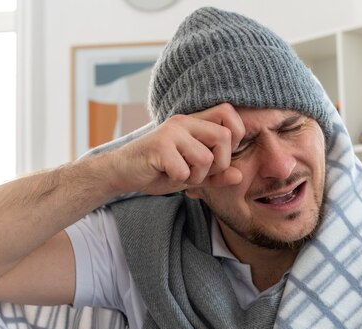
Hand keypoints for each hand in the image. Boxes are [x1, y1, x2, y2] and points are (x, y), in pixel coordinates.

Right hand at [107, 103, 244, 195]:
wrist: (120, 172)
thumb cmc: (157, 171)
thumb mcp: (191, 174)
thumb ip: (216, 175)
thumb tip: (240, 176)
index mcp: (194, 122)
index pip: (228, 113)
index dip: (234, 137)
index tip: (219, 157)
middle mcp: (184, 121)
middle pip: (224, 136)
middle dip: (219, 163)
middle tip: (200, 172)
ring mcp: (171, 132)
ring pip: (206, 158)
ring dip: (195, 176)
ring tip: (178, 174)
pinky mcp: (159, 146)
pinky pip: (184, 171)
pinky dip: (177, 180)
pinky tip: (164, 174)